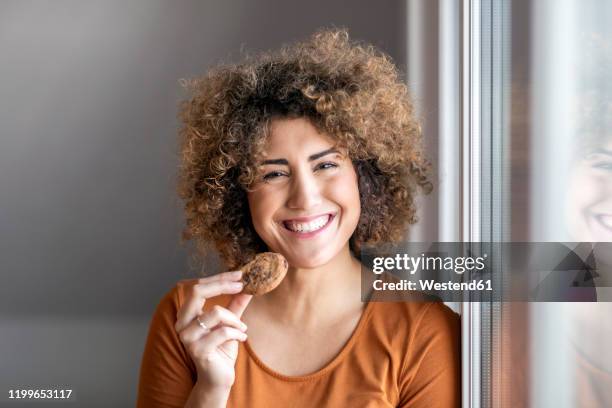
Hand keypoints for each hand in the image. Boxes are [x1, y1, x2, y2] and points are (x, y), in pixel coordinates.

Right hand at [174, 271, 252, 389]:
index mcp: (186, 314)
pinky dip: (237, 333)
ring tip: (242, 327)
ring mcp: (188, 337)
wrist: (218, 378)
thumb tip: (247, 286)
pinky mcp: (198, 350)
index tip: (239, 275)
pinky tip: (242, 338)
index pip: (198, 287)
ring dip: (235, 319)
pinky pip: (223, 332)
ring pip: (215, 313)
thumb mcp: (230, 322)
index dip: (219, 278)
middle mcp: (182, 324)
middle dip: (222, 284)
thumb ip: (235, 305)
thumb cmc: (221, 349)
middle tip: (242, 285)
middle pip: (196, 292)